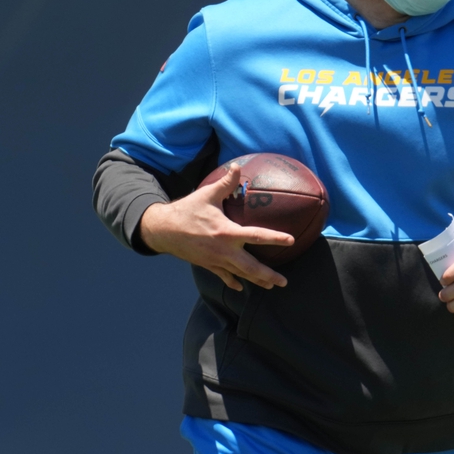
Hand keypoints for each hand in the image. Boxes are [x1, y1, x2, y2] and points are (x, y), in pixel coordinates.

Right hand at [139, 164, 294, 290]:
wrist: (163, 230)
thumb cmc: (186, 211)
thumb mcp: (206, 195)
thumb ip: (225, 183)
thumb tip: (237, 166)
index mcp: (227, 232)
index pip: (256, 236)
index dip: (275, 238)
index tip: (291, 240)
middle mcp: (223, 250)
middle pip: (251, 267)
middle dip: (268, 275)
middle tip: (284, 282)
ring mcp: (215, 260)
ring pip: (240, 274)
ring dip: (256, 281)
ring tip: (271, 286)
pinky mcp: (207, 265)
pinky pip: (223, 276)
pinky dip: (232, 282)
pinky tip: (240, 287)